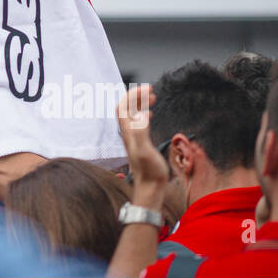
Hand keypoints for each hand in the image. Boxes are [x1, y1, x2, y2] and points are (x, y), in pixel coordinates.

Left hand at [116, 84, 168, 206]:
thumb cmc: (149, 172)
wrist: (149, 189)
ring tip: (152, 98)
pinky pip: (137, 122)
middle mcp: (128, 133)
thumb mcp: (145, 151)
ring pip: (132, 114)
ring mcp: (133, 138)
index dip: (133, 94)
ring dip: (140, 103)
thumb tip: (141, 114)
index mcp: (128, 132)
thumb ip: (141, 132)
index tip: (147, 88)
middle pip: (126, 108)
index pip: (124, 106)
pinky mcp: (139, 143)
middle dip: (136, 96)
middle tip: (151, 90)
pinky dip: (143, 113)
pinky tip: (150, 114)